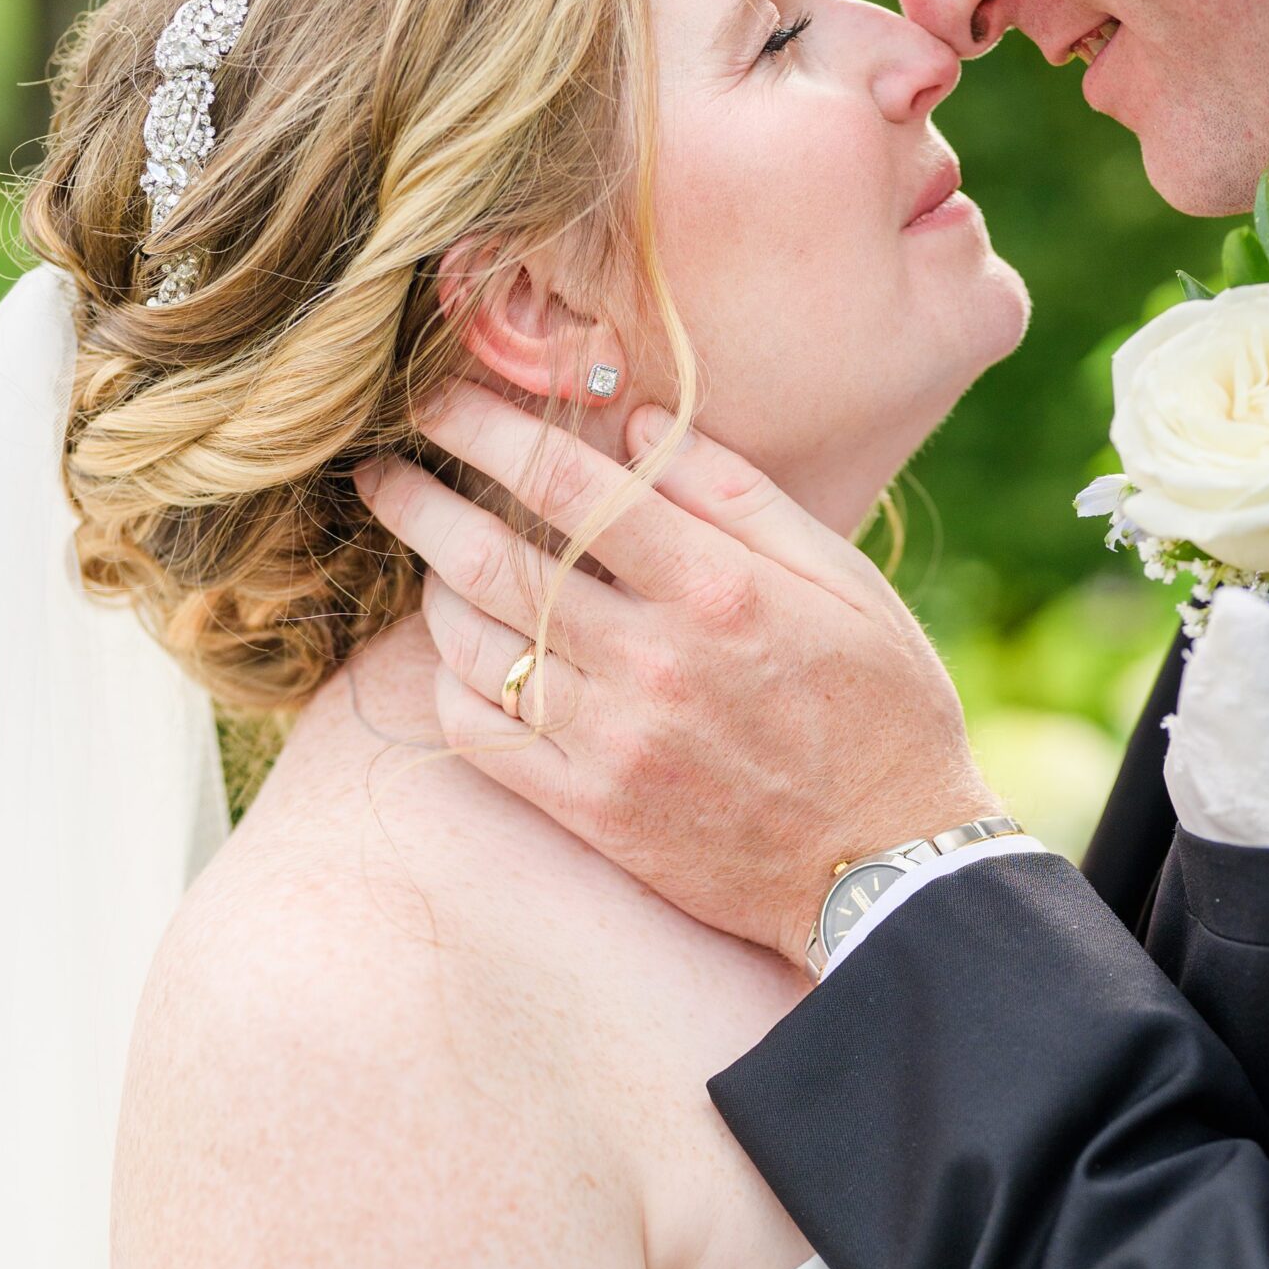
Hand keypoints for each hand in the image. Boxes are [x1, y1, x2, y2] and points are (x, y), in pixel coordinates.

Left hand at [355, 385, 999, 965]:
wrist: (888, 865)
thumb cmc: (879, 707)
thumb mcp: (842, 579)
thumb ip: (737, 493)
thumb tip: (633, 416)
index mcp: (717, 588)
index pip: (568, 484)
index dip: (485, 431)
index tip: (436, 403)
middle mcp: (654, 661)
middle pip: (494, 561)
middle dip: (419, 504)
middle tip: (380, 474)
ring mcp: (615, 742)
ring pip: (475, 647)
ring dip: (436, 592)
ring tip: (434, 565)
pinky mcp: (593, 811)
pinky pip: (481, 736)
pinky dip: (453, 687)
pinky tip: (466, 662)